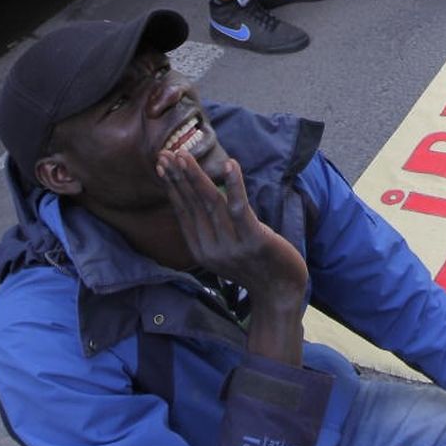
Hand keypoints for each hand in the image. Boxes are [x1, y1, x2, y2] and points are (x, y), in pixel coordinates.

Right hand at [157, 150, 307, 302]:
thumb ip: (212, 228)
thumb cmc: (256, 265)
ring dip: (196, 177)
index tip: (163, 163)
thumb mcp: (226, 248)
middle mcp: (211, 248)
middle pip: (192, 204)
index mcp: (201, 250)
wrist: (281, 293)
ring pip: (210, 203)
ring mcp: (232, 245)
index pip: (183, 211)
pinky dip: (235, 184)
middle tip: (167, 152)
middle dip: (178, 176)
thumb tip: (200, 197)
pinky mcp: (254, 240)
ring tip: (185, 155)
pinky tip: (229, 164)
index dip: (173, 186)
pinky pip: (240, 208)